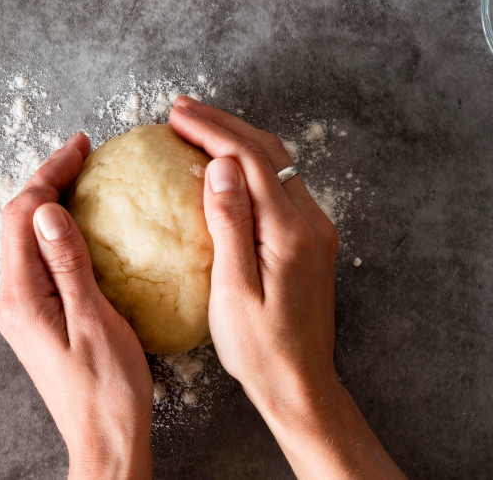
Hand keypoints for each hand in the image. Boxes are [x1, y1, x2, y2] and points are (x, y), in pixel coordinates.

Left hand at [0, 132, 152, 479]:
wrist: (105, 441)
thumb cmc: (107, 391)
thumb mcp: (95, 322)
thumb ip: (69, 264)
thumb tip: (49, 210)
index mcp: (23, 297)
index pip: (24, 216)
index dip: (49, 174)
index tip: (80, 148)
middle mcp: (15, 300)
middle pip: (19, 222)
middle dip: (47, 181)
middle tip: (83, 154)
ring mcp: (26, 309)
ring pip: (29, 238)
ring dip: (52, 203)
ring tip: (84, 178)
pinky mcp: (41, 317)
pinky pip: (43, 259)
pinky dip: (62, 231)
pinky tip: (87, 225)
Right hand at [170, 97, 404, 479]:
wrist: (300, 382)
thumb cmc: (260, 347)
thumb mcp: (233, 290)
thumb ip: (229, 223)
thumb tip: (220, 166)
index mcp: (290, 231)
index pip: (250, 160)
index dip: (213, 130)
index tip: (177, 115)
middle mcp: (311, 222)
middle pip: (268, 152)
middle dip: (224, 124)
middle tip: (182, 109)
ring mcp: (315, 229)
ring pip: (277, 164)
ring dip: (238, 140)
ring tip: (198, 126)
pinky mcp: (310, 239)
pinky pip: (279, 185)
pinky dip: (250, 163)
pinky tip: (224, 166)